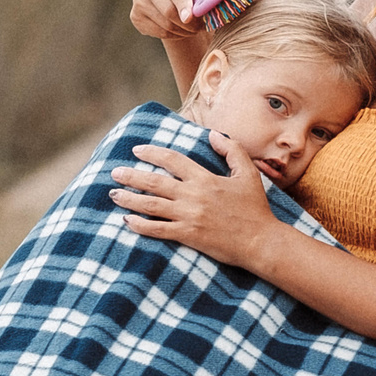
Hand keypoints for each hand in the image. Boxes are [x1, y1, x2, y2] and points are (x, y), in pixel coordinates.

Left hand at [111, 133, 278, 265]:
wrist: (261, 241)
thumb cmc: (255, 208)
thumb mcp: (248, 174)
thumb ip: (231, 150)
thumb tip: (213, 134)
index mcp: (205, 178)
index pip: (172, 160)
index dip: (152, 153)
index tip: (137, 150)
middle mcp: (193, 195)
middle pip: (154, 182)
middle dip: (131, 176)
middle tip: (115, 172)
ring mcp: (189, 216)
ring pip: (151, 205)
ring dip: (129, 199)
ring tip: (114, 194)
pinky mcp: (188, 235)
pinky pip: (158, 229)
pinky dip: (140, 225)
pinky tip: (126, 221)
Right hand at [130, 0, 215, 40]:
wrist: (171, 0)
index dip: (183, 4)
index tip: (190, 17)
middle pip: (169, 11)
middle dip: (189, 23)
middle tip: (201, 26)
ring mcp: (138, 1)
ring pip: (165, 24)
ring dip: (183, 31)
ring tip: (192, 28)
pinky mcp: (135, 16)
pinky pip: (158, 32)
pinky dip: (173, 35)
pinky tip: (179, 29)